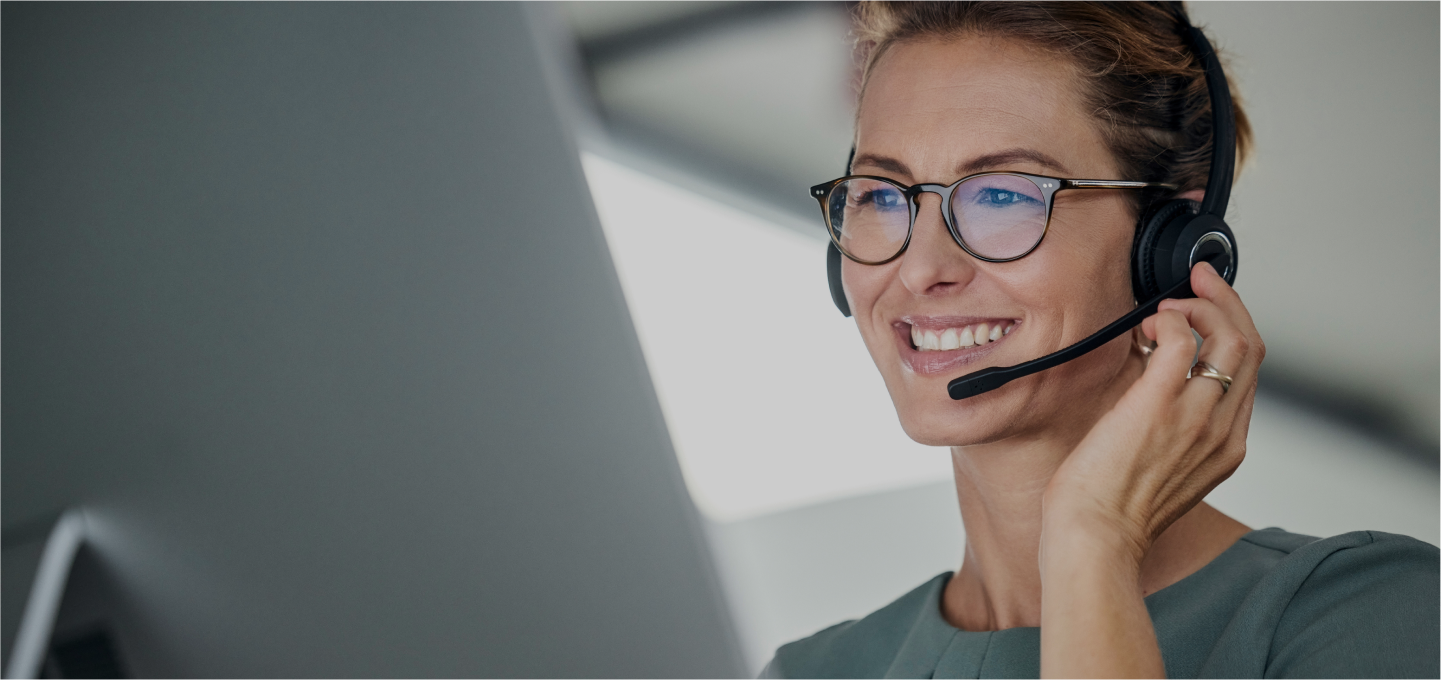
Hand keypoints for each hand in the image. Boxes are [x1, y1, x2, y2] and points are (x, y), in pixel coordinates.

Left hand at [1036, 262, 1264, 679]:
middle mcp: (1221, 428)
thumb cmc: (1111, 509)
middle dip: (1226, 302)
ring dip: (1200, 306)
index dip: (1232, 328)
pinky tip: (1147, 325)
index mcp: (1226, 445)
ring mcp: (1196, 414)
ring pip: (1229, 337)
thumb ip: (1170, 423)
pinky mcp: (1160, 403)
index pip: (1248, 371)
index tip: (1208, 305)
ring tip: (1166, 307)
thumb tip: (1151, 370)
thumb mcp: (1162, 465)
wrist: (1095, 537)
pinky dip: (1169, 320)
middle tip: (1198, 280)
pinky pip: (1182, 340)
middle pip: (1249, 346)